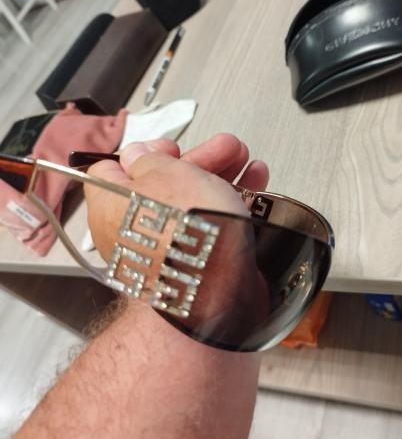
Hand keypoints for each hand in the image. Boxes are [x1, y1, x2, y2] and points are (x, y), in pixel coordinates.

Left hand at [85, 133, 268, 261]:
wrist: (213, 290)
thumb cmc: (182, 230)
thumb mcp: (164, 173)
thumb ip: (150, 158)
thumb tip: (139, 155)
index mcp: (112, 206)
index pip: (112, 171)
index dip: (142, 153)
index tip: (170, 148)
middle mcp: (134, 230)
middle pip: (162, 183)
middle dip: (199, 160)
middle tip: (224, 148)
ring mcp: (166, 248)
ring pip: (191, 202)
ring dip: (220, 176)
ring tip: (245, 160)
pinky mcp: (194, 261)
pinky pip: (209, 225)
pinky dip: (230, 202)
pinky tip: (253, 184)